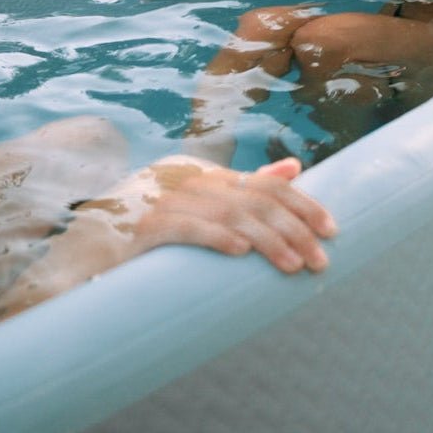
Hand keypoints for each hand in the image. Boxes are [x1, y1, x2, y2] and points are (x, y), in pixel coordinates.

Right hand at [132, 156, 336, 272]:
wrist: (100, 253)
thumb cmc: (164, 236)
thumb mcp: (211, 209)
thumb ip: (250, 188)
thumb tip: (294, 168)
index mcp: (214, 178)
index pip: (269, 185)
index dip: (304, 205)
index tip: (333, 230)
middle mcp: (194, 183)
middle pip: (257, 201)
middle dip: (296, 230)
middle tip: (321, 260)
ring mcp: (169, 202)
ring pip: (231, 215)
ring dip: (268, 241)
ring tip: (293, 265)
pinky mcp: (148, 227)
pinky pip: (188, 228)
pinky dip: (216, 237)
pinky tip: (240, 252)